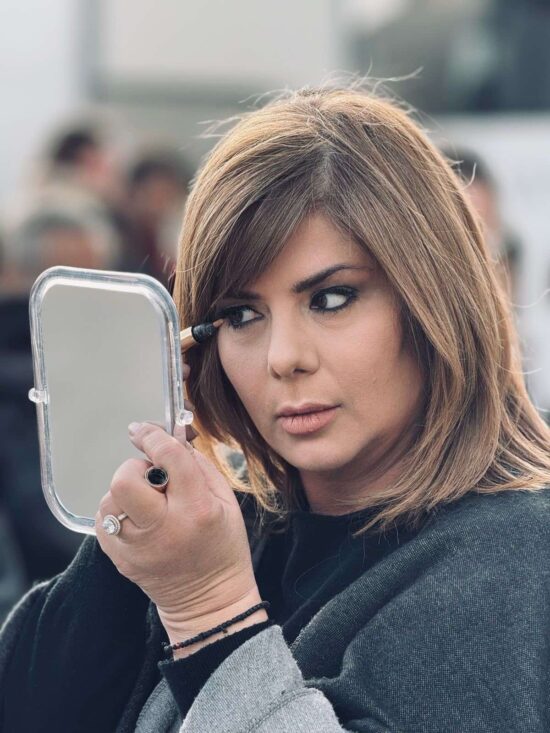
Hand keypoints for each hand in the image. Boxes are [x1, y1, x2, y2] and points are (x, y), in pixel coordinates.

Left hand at [95, 412, 260, 638]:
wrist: (209, 602)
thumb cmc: (223, 547)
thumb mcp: (226, 501)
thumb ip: (197, 465)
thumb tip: (172, 437)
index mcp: (197, 510)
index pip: (168, 458)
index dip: (153, 436)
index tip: (143, 430)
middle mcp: (164, 528)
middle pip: (125, 480)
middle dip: (135, 468)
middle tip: (152, 478)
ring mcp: (137, 548)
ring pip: (110, 500)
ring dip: (126, 492)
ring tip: (148, 503)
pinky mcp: (120, 560)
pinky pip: (103, 520)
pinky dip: (117, 513)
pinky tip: (138, 520)